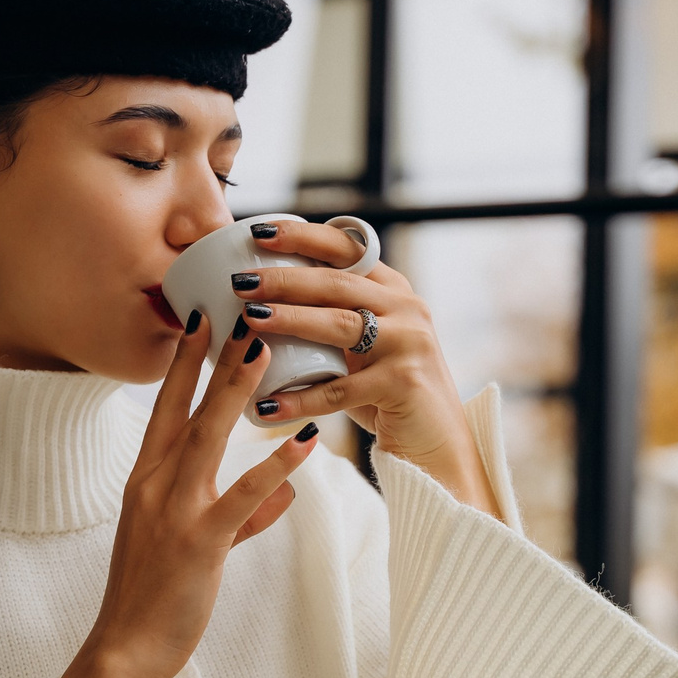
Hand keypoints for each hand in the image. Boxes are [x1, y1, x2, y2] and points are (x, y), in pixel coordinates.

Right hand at [45, 312, 318, 677]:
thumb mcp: (194, 547)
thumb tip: (283, 494)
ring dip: (235, 391)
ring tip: (263, 349)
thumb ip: (240, 515)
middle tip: (234, 306)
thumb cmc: (157, 599)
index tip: (201, 319)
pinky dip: (275, 468)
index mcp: (147, 481)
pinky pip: (242, 496)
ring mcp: (173, 512)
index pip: (166, 409)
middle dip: (210, 356)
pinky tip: (304, 443)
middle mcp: (153, 485)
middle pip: (184, 408)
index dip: (185, 363)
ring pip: (208, 438)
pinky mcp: (199, 543)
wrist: (127, 651)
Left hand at [230, 220, 499, 519]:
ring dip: (290, 319)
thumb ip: (334, 320)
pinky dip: (300, 399)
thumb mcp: (367, 347)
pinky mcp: (402, 384)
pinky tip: (266, 406)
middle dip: (284, 278)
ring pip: (339, 325)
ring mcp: (409, 344)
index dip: (303, 236)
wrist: (438, 446)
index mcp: (394, 290)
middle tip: (240, 280)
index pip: (347, 248)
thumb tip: (260, 302)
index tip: (258, 231)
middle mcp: (406, 308)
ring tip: (248, 319)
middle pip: (337, 282)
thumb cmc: (387, 394)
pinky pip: (339, 390)